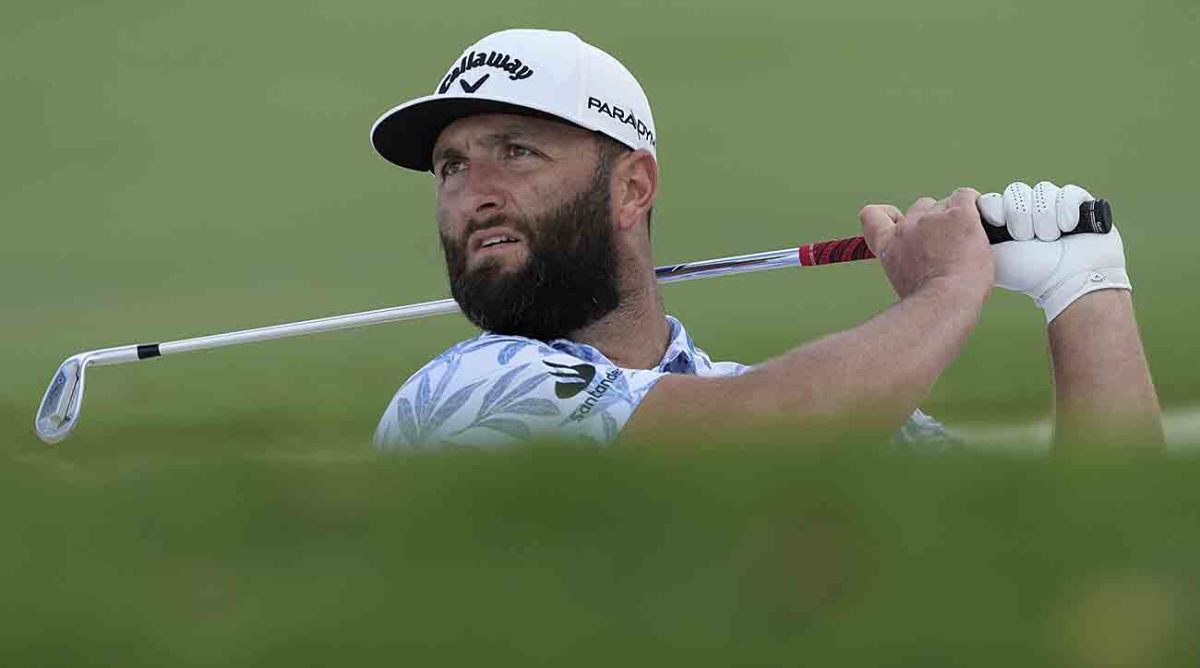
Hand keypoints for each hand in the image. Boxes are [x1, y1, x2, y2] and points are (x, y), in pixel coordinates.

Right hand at [860, 188, 993, 300]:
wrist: (947, 302)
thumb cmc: (932, 302)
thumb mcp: (905, 283)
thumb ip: (910, 265)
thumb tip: (926, 269)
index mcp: (888, 246)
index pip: (873, 216)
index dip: (886, 215)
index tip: (898, 220)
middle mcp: (907, 228)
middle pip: (919, 208)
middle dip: (934, 220)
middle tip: (950, 243)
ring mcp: (933, 219)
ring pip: (946, 204)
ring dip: (956, 218)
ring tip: (969, 241)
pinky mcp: (959, 215)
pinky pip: (966, 197)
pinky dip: (975, 204)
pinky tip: (983, 218)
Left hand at [978, 181, 1130, 322]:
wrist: (1069, 282)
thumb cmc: (1030, 274)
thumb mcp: (993, 255)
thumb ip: (974, 236)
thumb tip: (960, 220)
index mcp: (1008, 224)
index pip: (996, 197)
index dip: (996, 207)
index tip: (997, 222)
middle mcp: (1031, 213)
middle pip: (1016, 191)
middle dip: (1020, 217)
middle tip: (1026, 239)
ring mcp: (1056, 208)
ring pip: (1041, 191)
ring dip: (1043, 218)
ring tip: (1050, 239)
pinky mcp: (1081, 205)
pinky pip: (1068, 192)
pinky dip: (1066, 211)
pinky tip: (1067, 228)